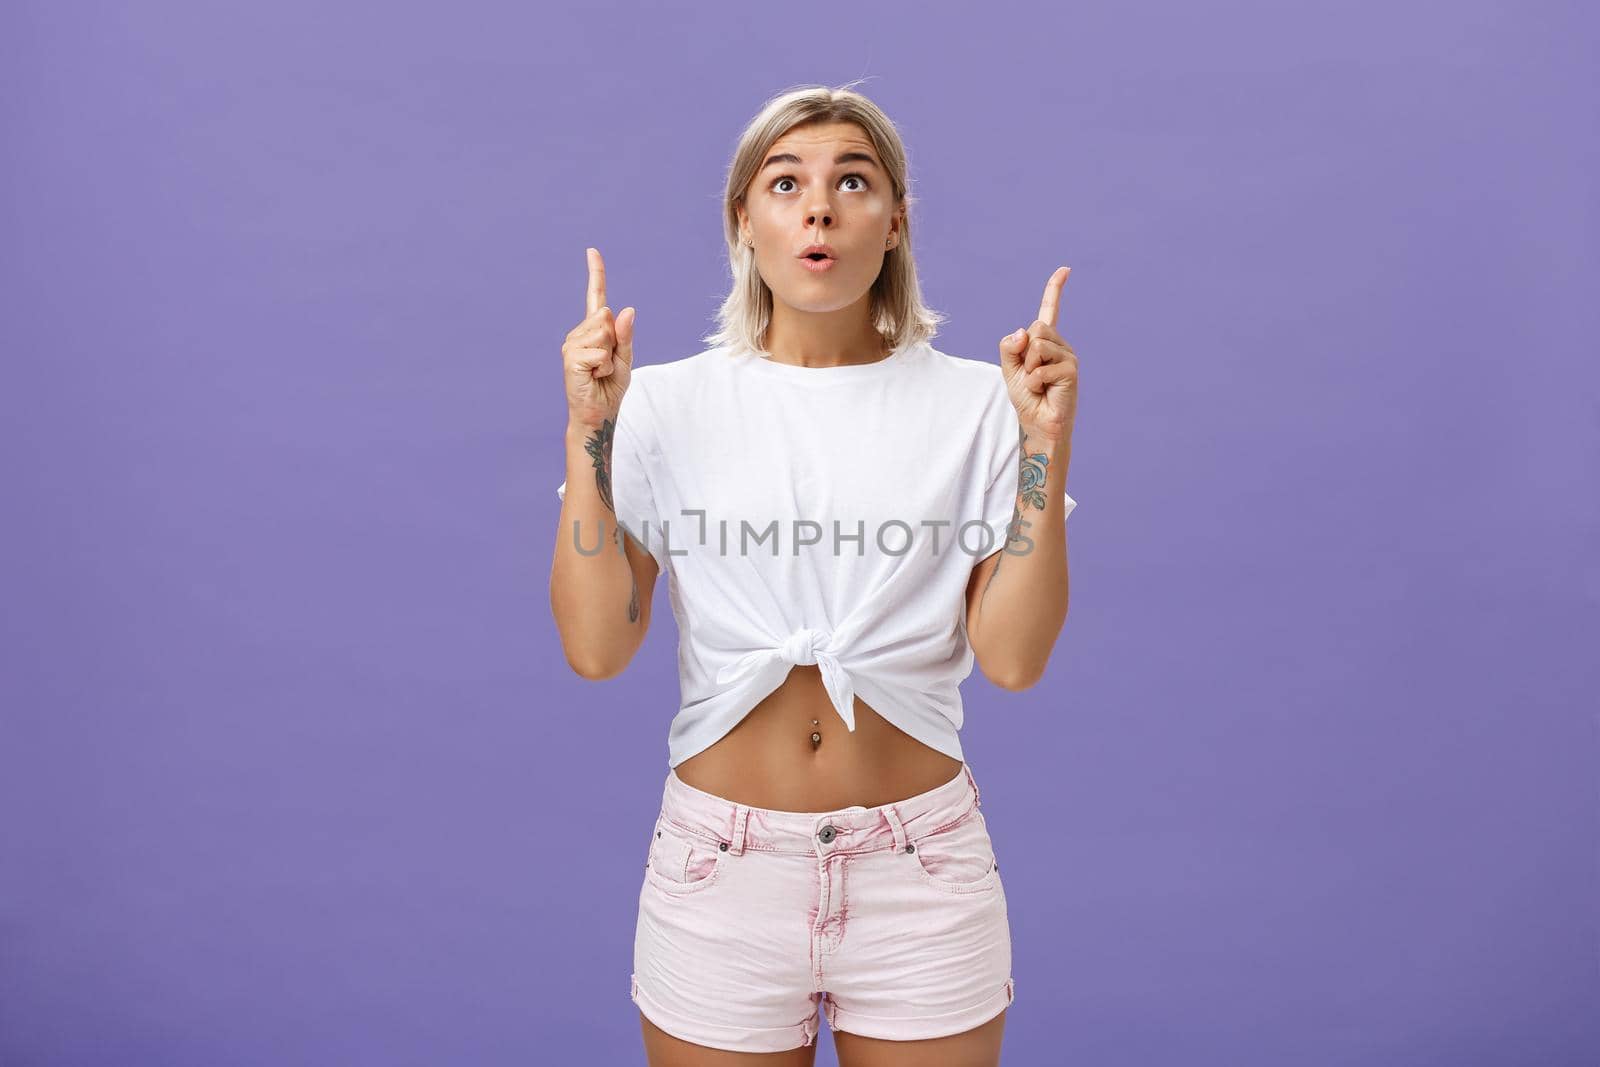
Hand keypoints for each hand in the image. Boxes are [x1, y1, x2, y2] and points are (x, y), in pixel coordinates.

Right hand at [562, 247, 636, 429]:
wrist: (598, 413)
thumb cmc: (610, 386)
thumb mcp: (625, 358)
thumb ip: (626, 334)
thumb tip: (627, 309)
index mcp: (594, 330)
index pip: (596, 296)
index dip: (595, 273)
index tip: (592, 250)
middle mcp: (579, 333)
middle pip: (607, 317)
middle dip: (615, 342)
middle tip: (607, 364)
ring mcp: (572, 344)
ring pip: (604, 334)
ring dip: (610, 357)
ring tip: (600, 371)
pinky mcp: (570, 358)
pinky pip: (599, 352)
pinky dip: (604, 367)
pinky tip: (594, 376)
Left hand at [997, 266, 1077, 445]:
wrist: (1038, 424)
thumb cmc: (1027, 398)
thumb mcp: (1010, 370)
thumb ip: (1009, 348)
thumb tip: (1023, 332)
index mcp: (1045, 342)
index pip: (1050, 310)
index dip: (1055, 289)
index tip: (1065, 269)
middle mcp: (1060, 345)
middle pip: (1035, 328)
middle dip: (1024, 352)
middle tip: (1030, 374)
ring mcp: (1068, 356)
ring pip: (1038, 344)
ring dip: (1029, 368)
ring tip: (1038, 384)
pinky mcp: (1071, 370)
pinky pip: (1041, 366)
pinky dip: (1034, 381)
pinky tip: (1044, 391)